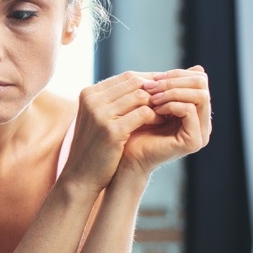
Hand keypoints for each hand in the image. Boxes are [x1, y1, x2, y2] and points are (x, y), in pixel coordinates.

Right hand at [60, 71, 160, 193]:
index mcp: (88, 94)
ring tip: (167, 111)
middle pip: (134, 82)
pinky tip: (162, 122)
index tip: (166, 90)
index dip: (149, 81)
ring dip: (157, 103)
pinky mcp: (112, 130)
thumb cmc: (94, 146)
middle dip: (156, 90)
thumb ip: (114, 100)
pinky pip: (143, 114)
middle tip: (171, 100)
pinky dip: (155, 116)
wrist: (81, 175)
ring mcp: (100, 114)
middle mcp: (92, 100)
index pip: (127, 77)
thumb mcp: (98, 118)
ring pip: (140, 95)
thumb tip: (145, 82)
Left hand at [119, 66, 211, 177]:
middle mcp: (202, 121)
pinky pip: (190, 111)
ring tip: (151, 97)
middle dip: (175, 81)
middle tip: (151, 86)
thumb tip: (196, 66)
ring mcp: (201, 132)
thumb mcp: (153, 103)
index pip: (199, 79)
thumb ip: (169, 87)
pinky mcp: (193, 141)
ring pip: (200, 96)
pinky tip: (154, 109)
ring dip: (173, 91)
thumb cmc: (134, 129)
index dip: (177, 74)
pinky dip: (171, 105)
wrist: (125, 158)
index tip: (153, 78)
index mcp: (195, 110)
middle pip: (202, 85)